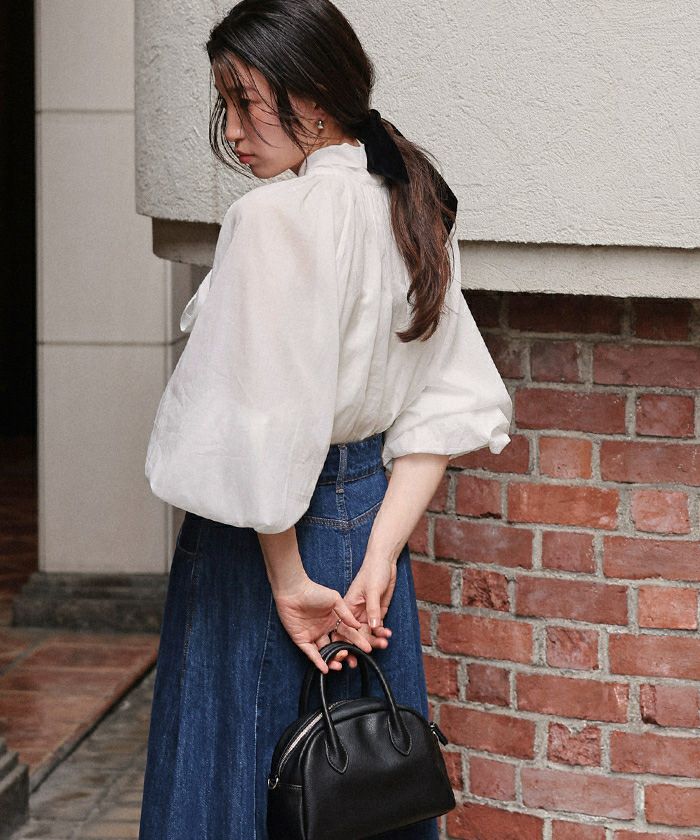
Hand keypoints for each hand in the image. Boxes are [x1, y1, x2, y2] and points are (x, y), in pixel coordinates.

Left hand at [272, 575, 373, 672]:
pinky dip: (318, 661)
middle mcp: (325, 629)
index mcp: (334, 620)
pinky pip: (311, 653)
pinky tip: (325, 668)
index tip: (367, 648)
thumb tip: (358, 625)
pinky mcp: (302, 640)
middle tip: (352, 659)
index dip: (357, 641)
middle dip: (345, 654)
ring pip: (325, 652)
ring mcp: (313, 635)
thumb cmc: (314, 591)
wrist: (294, 591)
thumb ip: (346, 614)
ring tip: (339, 665)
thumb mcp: (335, 600)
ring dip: (332, 660)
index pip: (348, 634)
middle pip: (337, 646)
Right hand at [331, 554, 396, 668]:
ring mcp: (366, 613)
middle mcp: (355, 612)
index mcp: (348, 606)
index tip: (349, 655)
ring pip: (368, 632)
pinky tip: (387, 636)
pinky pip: (378, 626)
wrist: (385, 562)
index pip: (343, 628)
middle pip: (355, 633)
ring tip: (383, 645)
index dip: (345, 642)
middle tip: (365, 656)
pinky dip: (382, 633)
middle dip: (359, 646)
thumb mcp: (372, 590)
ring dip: (374, 640)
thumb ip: (373, 609)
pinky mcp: (377, 612)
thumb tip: (373, 627)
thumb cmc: (374, 571)